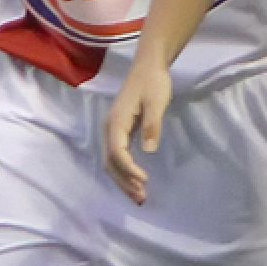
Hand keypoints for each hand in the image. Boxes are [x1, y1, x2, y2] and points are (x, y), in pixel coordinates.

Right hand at [104, 57, 172, 204]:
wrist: (148, 67)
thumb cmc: (154, 83)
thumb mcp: (157, 102)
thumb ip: (153, 125)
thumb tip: (149, 150)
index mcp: (116, 122)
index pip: (117, 152)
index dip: (129, 170)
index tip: (145, 181)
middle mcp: (109, 129)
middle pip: (111, 162)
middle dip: (124, 182)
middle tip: (142, 198)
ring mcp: (112, 131)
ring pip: (112, 162)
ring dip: (124, 181)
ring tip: (139, 196)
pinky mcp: (119, 131)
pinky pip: (117, 157)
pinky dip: (124, 172)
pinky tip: (135, 181)